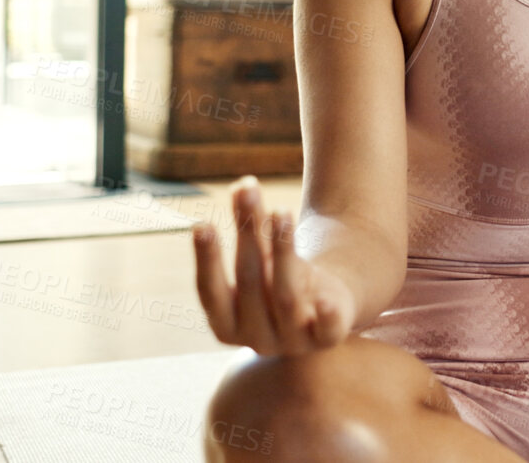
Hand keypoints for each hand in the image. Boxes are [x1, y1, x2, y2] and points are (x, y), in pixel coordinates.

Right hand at [192, 175, 356, 354]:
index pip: (209, 292)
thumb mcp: (264, 256)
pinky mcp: (326, 339)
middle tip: (247, 193)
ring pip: (286, 295)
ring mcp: (292, 342)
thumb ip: (251, 227)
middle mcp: (256, 339)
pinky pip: (326, 329)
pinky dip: (325, 314)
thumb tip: (242, 184)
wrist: (324, 309)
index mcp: (226, 325)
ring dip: (283, 250)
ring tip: (281, 211)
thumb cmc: (280, 279)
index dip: (206, 259)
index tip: (201, 224)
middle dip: (247, 236)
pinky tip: (326, 298)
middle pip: (249, 284)